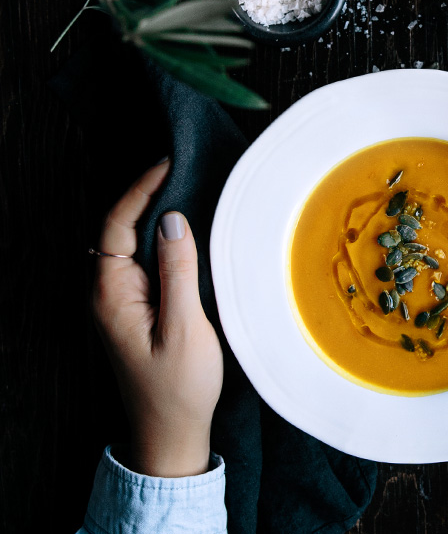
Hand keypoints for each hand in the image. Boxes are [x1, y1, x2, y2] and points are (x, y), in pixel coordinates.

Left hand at [91, 159, 222, 477]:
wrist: (170, 431)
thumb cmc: (178, 387)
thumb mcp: (184, 327)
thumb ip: (178, 271)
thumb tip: (171, 220)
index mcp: (111, 295)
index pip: (116, 226)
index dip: (141, 190)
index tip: (169, 164)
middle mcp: (109, 293)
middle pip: (120, 229)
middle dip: (148, 195)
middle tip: (185, 169)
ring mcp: (122, 301)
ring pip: (133, 245)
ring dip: (158, 217)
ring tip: (190, 190)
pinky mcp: (138, 308)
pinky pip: (146, 262)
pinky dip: (165, 241)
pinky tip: (189, 233)